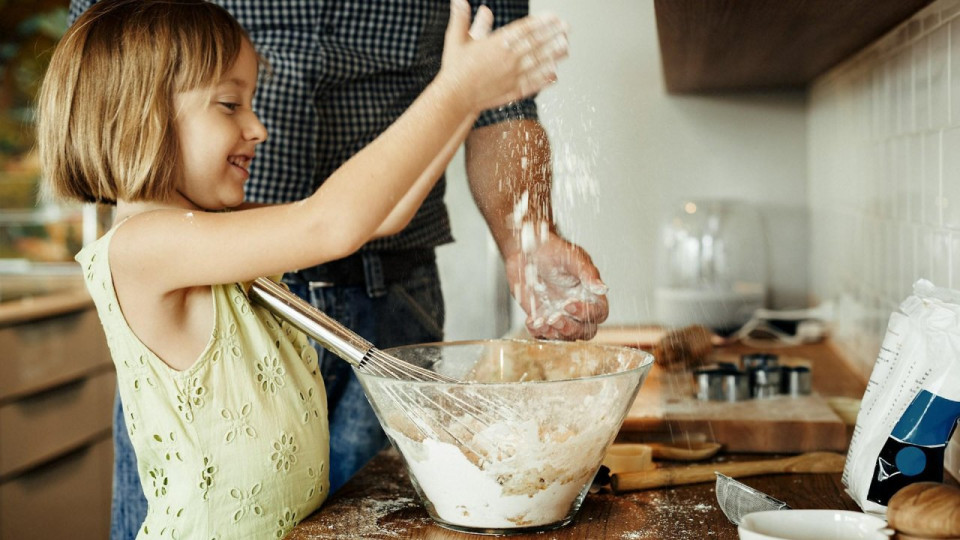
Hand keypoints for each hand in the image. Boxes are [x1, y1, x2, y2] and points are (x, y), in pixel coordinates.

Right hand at [440, 0, 568, 111]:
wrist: (454, 97)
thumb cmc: (454, 69)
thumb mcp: (455, 39)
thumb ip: (461, 18)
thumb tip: (458, 0)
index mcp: (497, 44)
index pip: (524, 30)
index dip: (541, 22)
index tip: (554, 17)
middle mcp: (508, 59)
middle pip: (535, 44)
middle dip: (553, 34)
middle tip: (567, 28)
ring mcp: (512, 76)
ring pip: (537, 63)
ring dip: (554, 54)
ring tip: (566, 47)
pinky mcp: (512, 91)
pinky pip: (532, 83)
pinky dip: (544, 78)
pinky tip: (554, 74)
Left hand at [504, 229, 608, 339]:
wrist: (527, 250)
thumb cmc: (553, 251)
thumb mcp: (572, 258)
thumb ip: (587, 273)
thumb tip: (603, 288)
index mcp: (590, 294)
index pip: (598, 313)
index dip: (586, 313)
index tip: (569, 304)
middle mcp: (577, 308)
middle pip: (584, 331)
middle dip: (570, 329)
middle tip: (554, 318)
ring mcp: (560, 315)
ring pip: (564, 337)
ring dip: (553, 333)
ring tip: (540, 321)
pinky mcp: (542, 318)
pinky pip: (543, 334)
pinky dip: (537, 332)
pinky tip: (531, 321)